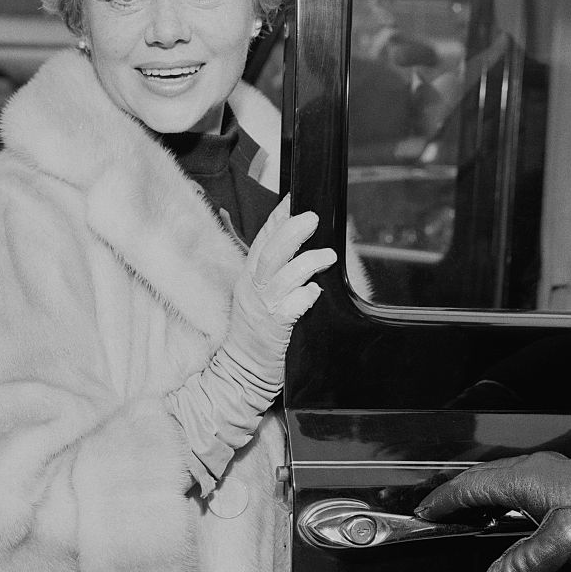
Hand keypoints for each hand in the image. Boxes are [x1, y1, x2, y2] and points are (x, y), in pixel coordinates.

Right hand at [223, 194, 336, 395]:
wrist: (242, 372)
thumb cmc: (256, 334)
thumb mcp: (259, 296)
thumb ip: (276, 273)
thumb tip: (302, 248)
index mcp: (250, 277)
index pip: (263, 239)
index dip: (278, 217)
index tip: (294, 199)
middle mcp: (253, 288)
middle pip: (270, 253)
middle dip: (291, 231)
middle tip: (312, 218)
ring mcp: (262, 308)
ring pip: (282, 277)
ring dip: (307, 262)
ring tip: (328, 256)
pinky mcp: (273, 329)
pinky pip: (289, 309)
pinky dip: (304, 297)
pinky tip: (315, 292)